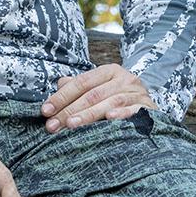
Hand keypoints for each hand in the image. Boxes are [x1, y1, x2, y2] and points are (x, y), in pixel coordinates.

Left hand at [41, 64, 157, 132]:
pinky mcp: (147, 107)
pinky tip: (109, 119)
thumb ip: (79, 86)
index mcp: (109, 71)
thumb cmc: (119, 97)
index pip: (81, 82)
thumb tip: (59, 84)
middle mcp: (124, 79)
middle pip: (92, 94)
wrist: (150, 105)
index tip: (45, 110)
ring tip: (70, 125)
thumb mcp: (100, 87)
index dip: (62, 96)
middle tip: (52, 125)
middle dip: (69, 110)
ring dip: (88, 115)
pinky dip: (121, 115)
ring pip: (109, 103)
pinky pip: (132, 111)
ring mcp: (136, 93)